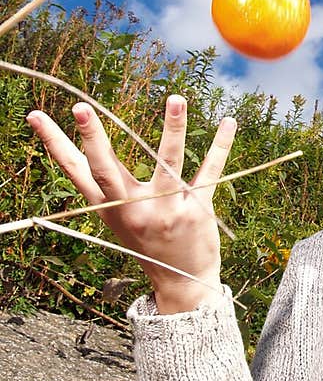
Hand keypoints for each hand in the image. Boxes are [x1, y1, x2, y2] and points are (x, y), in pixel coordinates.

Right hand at [25, 94, 236, 313]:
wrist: (181, 282)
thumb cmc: (146, 239)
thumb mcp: (117, 216)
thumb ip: (104, 185)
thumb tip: (82, 144)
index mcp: (108, 207)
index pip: (74, 170)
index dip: (54, 142)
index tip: (36, 115)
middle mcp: (132, 208)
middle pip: (107, 169)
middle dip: (93, 138)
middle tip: (81, 107)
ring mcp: (165, 209)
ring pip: (168, 163)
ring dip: (173, 128)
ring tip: (176, 98)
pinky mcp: (197, 210)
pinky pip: (209, 172)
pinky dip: (220, 146)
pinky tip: (228, 122)